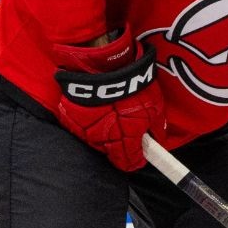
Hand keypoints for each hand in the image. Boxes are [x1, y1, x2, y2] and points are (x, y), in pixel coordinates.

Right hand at [52, 30, 165, 172]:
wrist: (102, 65)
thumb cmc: (132, 85)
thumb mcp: (154, 106)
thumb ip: (156, 127)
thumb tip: (158, 138)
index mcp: (124, 139)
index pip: (129, 162)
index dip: (135, 161)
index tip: (139, 159)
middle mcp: (102, 139)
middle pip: (111, 153)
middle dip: (120, 148)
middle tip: (127, 136)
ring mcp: (83, 129)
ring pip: (95, 141)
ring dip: (104, 136)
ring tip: (112, 119)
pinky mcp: (69, 118)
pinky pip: (81, 128)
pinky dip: (89, 124)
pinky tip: (97, 112)